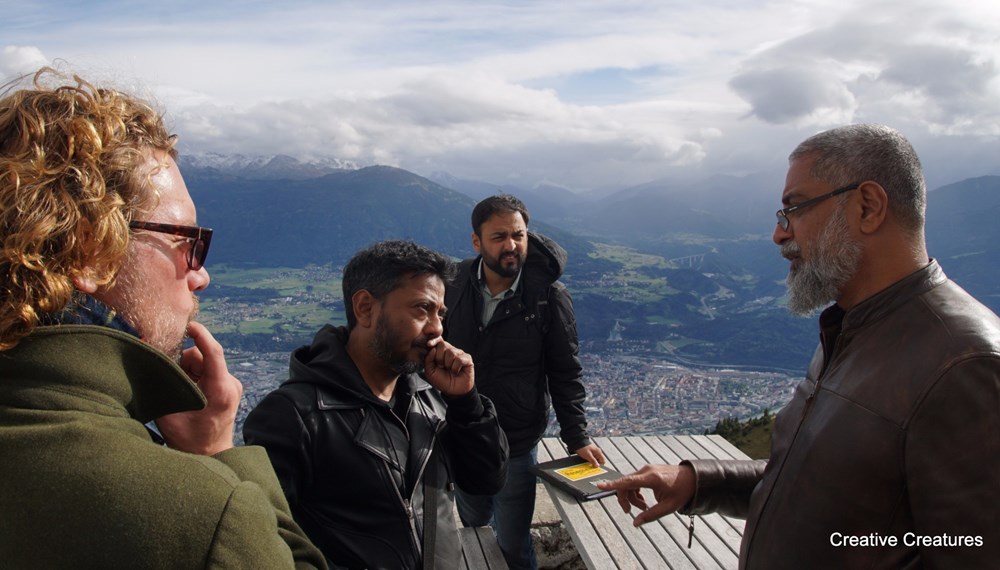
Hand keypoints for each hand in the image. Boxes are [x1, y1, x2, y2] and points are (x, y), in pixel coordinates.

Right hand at [155, 321, 241, 455]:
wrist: (210, 455)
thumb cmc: (189, 441)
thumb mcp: (168, 416)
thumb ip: (162, 388)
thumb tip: (148, 365)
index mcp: (220, 390)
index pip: (213, 353)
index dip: (201, 335)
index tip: (189, 325)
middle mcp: (230, 384)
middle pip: (202, 357)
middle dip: (182, 363)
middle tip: (170, 379)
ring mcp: (231, 385)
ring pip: (203, 362)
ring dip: (187, 370)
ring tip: (180, 391)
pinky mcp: (228, 386)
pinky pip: (207, 370)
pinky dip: (193, 375)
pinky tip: (187, 391)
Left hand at [423, 337, 473, 396]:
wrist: (453, 391)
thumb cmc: (442, 381)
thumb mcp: (430, 372)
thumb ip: (428, 360)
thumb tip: (432, 349)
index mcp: (441, 352)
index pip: (438, 340)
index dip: (433, 340)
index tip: (428, 344)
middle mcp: (450, 350)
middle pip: (443, 344)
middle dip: (439, 357)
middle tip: (441, 366)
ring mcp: (459, 354)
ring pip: (451, 352)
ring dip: (448, 365)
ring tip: (449, 370)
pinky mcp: (467, 359)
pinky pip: (459, 359)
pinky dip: (455, 368)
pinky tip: (456, 372)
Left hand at [575, 443, 604, 466]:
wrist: (578, 443)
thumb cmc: (583, 448)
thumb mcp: (588, 455)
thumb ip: (593, 461)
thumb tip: (597, 466)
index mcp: (598, 452)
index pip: (603, 460)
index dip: (600, 464)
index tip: (595, 466)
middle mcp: (597, 452)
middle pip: (599, 461)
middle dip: (595, 463)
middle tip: (590, 465)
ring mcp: (594, 452)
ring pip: (595, 460)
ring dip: (592, 462)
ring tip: (587, 462)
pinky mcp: (591, 453)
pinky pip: (592, 458)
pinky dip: (590, 460)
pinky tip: (586, 460)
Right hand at [596, 463, 695, 526]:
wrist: (693, 478)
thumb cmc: (682, 492)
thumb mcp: (668, 507)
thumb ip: (650, 515)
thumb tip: (635, 523)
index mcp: (651, 478)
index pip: (627, 482)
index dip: (612, 485)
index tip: (598, 485)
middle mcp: (646, 471)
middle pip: (625, 484)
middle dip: (625, 499)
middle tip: (631, 512)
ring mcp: (646, 469)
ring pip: (629, 483)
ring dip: (632, 497)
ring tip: (643, 507)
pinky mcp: (648, 470)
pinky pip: (635, 481)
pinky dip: (636, 491)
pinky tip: (644, 500)